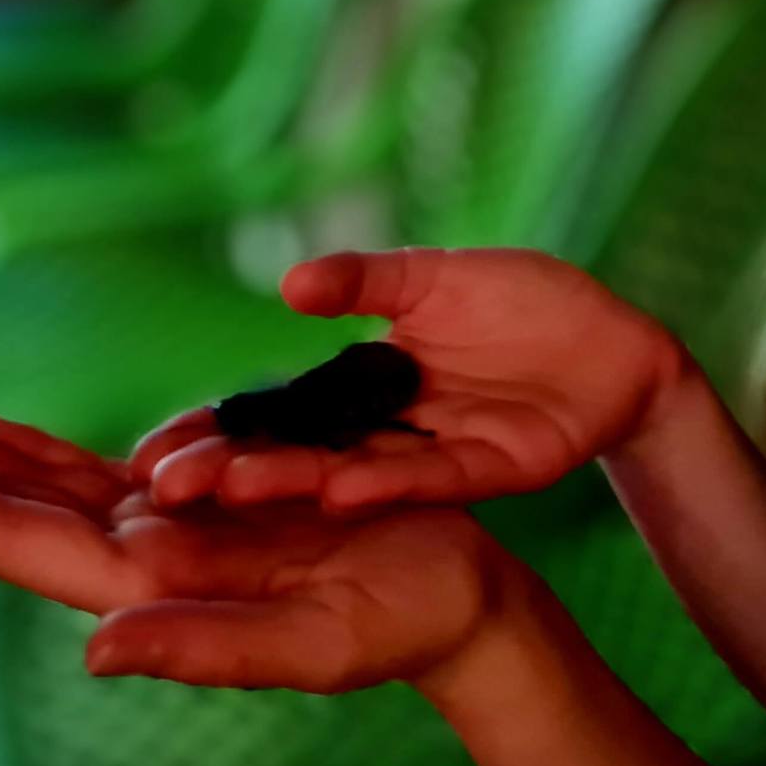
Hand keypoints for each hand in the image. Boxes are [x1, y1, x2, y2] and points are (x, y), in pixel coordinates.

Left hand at [0, 412, 521, 693]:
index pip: (11, 538)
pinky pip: (90, 473)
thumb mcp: (315, 643)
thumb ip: (208, 650)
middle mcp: (137, 557)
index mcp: (150, 585)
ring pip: (30, 487)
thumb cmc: (402, 621)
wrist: (456, 603)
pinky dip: (29, 452)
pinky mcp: (198, 508)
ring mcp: (161, 533)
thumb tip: (98, 652)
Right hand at [130, 246, 692, 515]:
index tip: (149, 453)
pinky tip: (342, 487)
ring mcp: (435, 454)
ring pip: (354, 474)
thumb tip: (289, 284)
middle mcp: (389, 429)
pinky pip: (431, 478)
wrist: (616, 336)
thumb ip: (367, 281)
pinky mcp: (488, 470)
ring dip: (298, 485)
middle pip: (302, 454)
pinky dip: (388, 483)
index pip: (278, 413)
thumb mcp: (435, 275)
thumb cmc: (525, 299)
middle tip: (166, 489)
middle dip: (237, 471)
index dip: (220, 433)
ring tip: (237, 490)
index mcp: (366, 384)